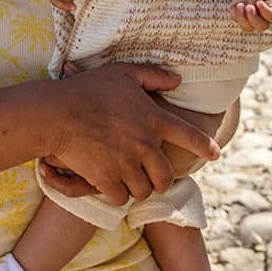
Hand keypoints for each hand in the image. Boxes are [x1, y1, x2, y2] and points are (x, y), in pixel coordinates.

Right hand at [45, 63, 220, 205]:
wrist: (57, 114)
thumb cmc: (88, 89)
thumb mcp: (122, 73)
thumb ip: (153, 76)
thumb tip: (178, 80)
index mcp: (153, 119)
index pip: (189, 136)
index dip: (205, 147)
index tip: (215, 154)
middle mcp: (145, 145)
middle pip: (166, 176)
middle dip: (161, 179)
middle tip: (152, 175)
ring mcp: (126, 164)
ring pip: (143, 190)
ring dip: (138, 186)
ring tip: (128, 178)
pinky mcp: (107, 179)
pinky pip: (120, 197)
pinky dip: (117, 193)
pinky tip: (110, 184)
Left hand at [230, 0, 271, 31]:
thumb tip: (251, 8)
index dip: (266, 12)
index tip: (259, 3)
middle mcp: (264, 17)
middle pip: (261, 26)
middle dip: (253, 18)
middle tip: (248, 7)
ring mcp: (252, 19)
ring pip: (248, 27)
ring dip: (242, 18)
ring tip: (240, 5)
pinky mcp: (241, 17)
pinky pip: (236, 20)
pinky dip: (234, 13)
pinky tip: (235, 5)